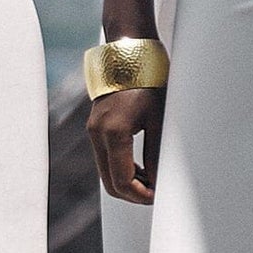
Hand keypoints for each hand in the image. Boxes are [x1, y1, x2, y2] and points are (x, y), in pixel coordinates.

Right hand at [88, 85, 163, 204]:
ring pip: (106, 173)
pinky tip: (142, 169)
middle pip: (110, 182)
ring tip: (153, 181)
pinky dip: (121, 169)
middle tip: (156, 195)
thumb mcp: (158, 118)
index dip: (140, 196)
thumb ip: (156, 152)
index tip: (158, 197)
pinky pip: (106, 159)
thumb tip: (158, 181)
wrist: (128, 55)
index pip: (122, 181)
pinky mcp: (96, 127)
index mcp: (114, 133)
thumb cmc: (148, 81)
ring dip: (127, 183)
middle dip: (133, 194)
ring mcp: (94, 131)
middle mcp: (98, 134)